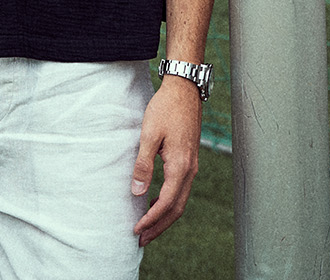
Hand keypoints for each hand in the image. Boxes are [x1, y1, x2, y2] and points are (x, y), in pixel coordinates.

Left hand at [131, 75, 202, 246]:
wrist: (184, 90)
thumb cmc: (165, 109)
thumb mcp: (149, 135)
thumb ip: (143, 164)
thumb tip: (138, 192)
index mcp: (180, 166)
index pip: (167, 203)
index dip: (151, 219)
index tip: (136, 230)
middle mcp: (190, 170)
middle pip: (177, 208)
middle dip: (159, 226)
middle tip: (141, 239)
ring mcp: (192, 166)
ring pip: (181, 201)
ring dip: (164, 217)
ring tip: (147, 228)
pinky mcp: (189, 160)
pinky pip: (181, 190)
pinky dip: (170, 203)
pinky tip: (155, 203)